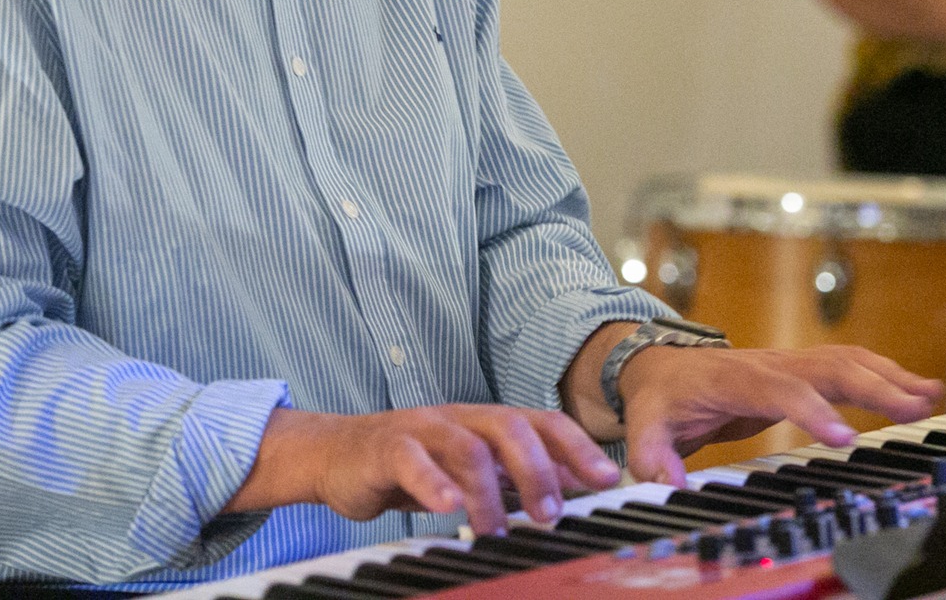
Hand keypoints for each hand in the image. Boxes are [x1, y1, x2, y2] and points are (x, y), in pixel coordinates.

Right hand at [226, 403, 620, 538]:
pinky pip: (412, 460)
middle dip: (538, 470)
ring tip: (496, 529)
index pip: (543, 423)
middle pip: (511, 427)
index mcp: (488, 421)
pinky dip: (433, 485)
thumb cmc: (415, 464)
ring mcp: (424, 428)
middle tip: (551, 515)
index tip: (607, 480)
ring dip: (488, 490)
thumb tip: (575, 486)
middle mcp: (462, 417)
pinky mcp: (386, 447)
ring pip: (466, 445)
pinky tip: (447, 510)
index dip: (577, 447)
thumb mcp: (474, 468)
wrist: (338, 454)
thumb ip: (518, 475)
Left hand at [615, 344, 942, 485]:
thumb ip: (651, 454)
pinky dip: (884, 374)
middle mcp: (770, 362)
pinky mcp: (802, 370)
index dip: (814, 409)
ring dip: (888, 376)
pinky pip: (848, 366)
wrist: (663, 365)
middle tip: (915, 408)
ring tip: (929, 396)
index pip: (780, 388)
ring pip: (845, 361)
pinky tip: (916, 390)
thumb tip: (668, 483)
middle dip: (873, 386)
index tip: (845, 438)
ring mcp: (789, 362)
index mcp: (734, 377)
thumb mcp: (645, 424)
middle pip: (828, 366)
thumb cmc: (661, 397)